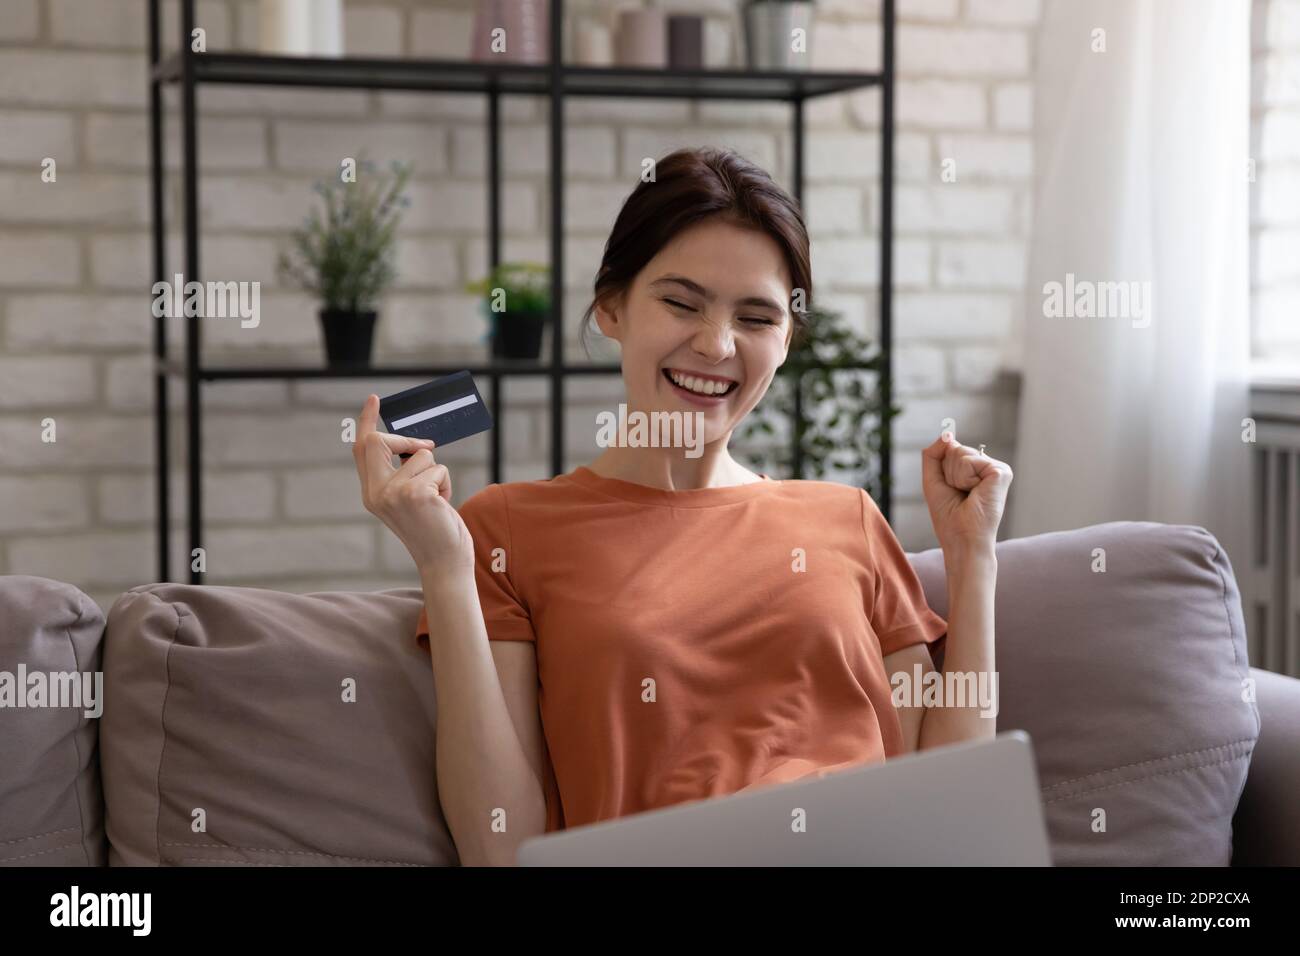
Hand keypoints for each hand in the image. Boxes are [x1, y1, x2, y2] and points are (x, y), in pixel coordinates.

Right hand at [352, 394, 474, 576]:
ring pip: (422, 455)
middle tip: (429, 445)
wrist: (443, 561)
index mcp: (371, 493)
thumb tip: (416, 445)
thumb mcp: (408, 500)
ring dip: (437, 474)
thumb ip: (402, 475)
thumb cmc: (432, 529)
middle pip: (381, 441)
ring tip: (437, 500)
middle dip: (409, 441)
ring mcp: (394, 493)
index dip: (367, 422)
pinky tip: (443, 506)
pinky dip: (446, 484)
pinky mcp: (416, 493)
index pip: (362, 450)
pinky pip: (438, 468)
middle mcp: (376, 492)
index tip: (374, 400)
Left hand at [921, 429, 1012, 552]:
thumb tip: (947, 434)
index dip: (942, 469)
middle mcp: (988, 466)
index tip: (952, 490)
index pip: (949, 449)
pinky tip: (975, 493)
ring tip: (967, 495)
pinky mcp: (1001, 472)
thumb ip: (934, 454)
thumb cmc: (949, 516)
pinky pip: (968, 461)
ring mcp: (997, 468)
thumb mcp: (933, 480)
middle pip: (953, 449)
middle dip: (947, 473)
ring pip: (959, 453)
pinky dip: (963, 479)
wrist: (962, 539)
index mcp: (975, 469)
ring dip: (954, 477)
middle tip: (959, 494)